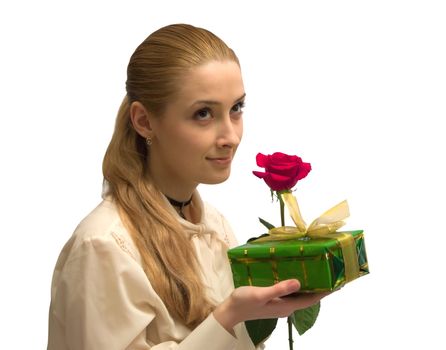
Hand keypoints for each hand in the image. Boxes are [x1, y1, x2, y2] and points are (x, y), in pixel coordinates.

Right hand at [213, 279, 327, 332]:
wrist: (231, 311)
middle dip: (320, 287)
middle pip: (308, 297)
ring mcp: (280, 304)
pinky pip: (291, 292)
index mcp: (286, 306)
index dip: (326, 292)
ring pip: (300, 294)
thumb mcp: (261, 294)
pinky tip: (294, 275)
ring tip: (317, 271)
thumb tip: (299, 283)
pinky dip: (297, 285)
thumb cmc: (244, 302)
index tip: (338, 283)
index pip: (312, 299)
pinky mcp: (274, 300)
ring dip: (309, 285)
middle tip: (329, 272)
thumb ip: (279, 289)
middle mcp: (286, 306)